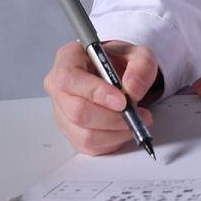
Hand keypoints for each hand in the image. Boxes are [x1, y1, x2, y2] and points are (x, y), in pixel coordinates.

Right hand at [43, 39, 158, 155]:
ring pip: (84, 134)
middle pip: (77, 111)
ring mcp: (61, 112)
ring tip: (135, 120)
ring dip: (115, 132)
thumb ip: (141, 65)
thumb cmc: (120, 62)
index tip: (122, 100)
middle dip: (111, 117)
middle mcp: (58, 86)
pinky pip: (89, 146)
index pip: (70, 78)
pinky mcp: (70, 132)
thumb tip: (133, 89)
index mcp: (68, 58)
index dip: (95, 92)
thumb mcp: (138, 54)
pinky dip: (112, 141)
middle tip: (135, 113)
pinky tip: (124, 129)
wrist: (117, 75)